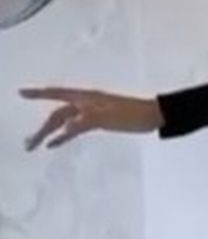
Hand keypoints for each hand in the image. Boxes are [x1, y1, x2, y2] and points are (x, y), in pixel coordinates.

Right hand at [19, 87, 164, 150]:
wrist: (155, 116)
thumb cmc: (134, 114)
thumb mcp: (110, 117)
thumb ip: (87, 120)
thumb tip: (66, 126)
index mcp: (88, 97)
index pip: (58, 94)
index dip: (39, 94)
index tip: (21, 92)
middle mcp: (87, 102)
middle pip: (58, 114)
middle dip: (42, 127)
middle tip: (28, 145)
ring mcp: (92, 112)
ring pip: (65, 121)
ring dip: (50, 133)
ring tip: (34, 145)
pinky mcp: (99, 121)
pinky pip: (76, 128)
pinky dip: (64, 135)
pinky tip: (55, 144)